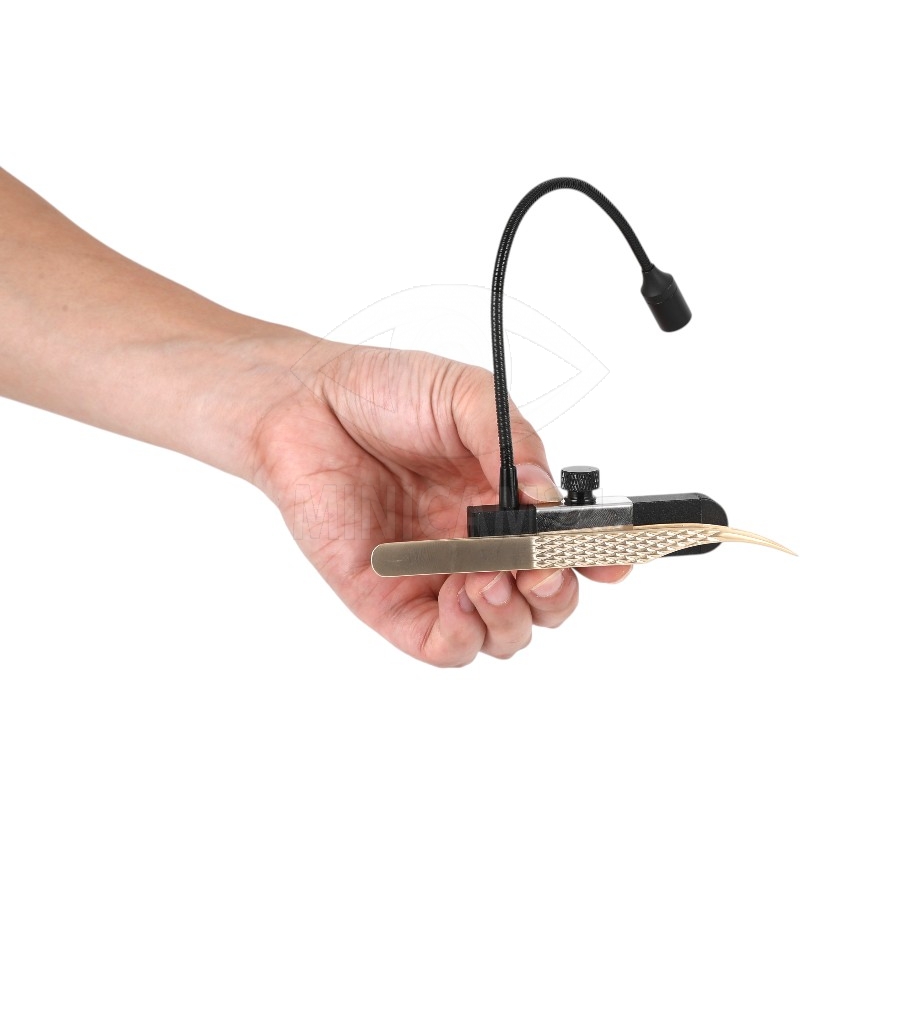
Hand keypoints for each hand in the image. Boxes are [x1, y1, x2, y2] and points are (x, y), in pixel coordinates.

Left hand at [249, 338, 630, 665]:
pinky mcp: (391, 601)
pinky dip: (467, 635)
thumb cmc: (382, 392)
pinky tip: (463, 596)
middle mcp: (478, 543)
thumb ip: (512, 443)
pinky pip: (444, 645)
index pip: (566, 546)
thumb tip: (546, 498)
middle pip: (544, 603)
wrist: (304, 401)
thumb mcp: (464, 396)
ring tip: (493, 576)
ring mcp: (436, 576)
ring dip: (514, 616)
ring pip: (502, 634)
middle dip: (557, 595)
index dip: (599, 561)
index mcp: (506, 498)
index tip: (613, 561)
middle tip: (543, 569)